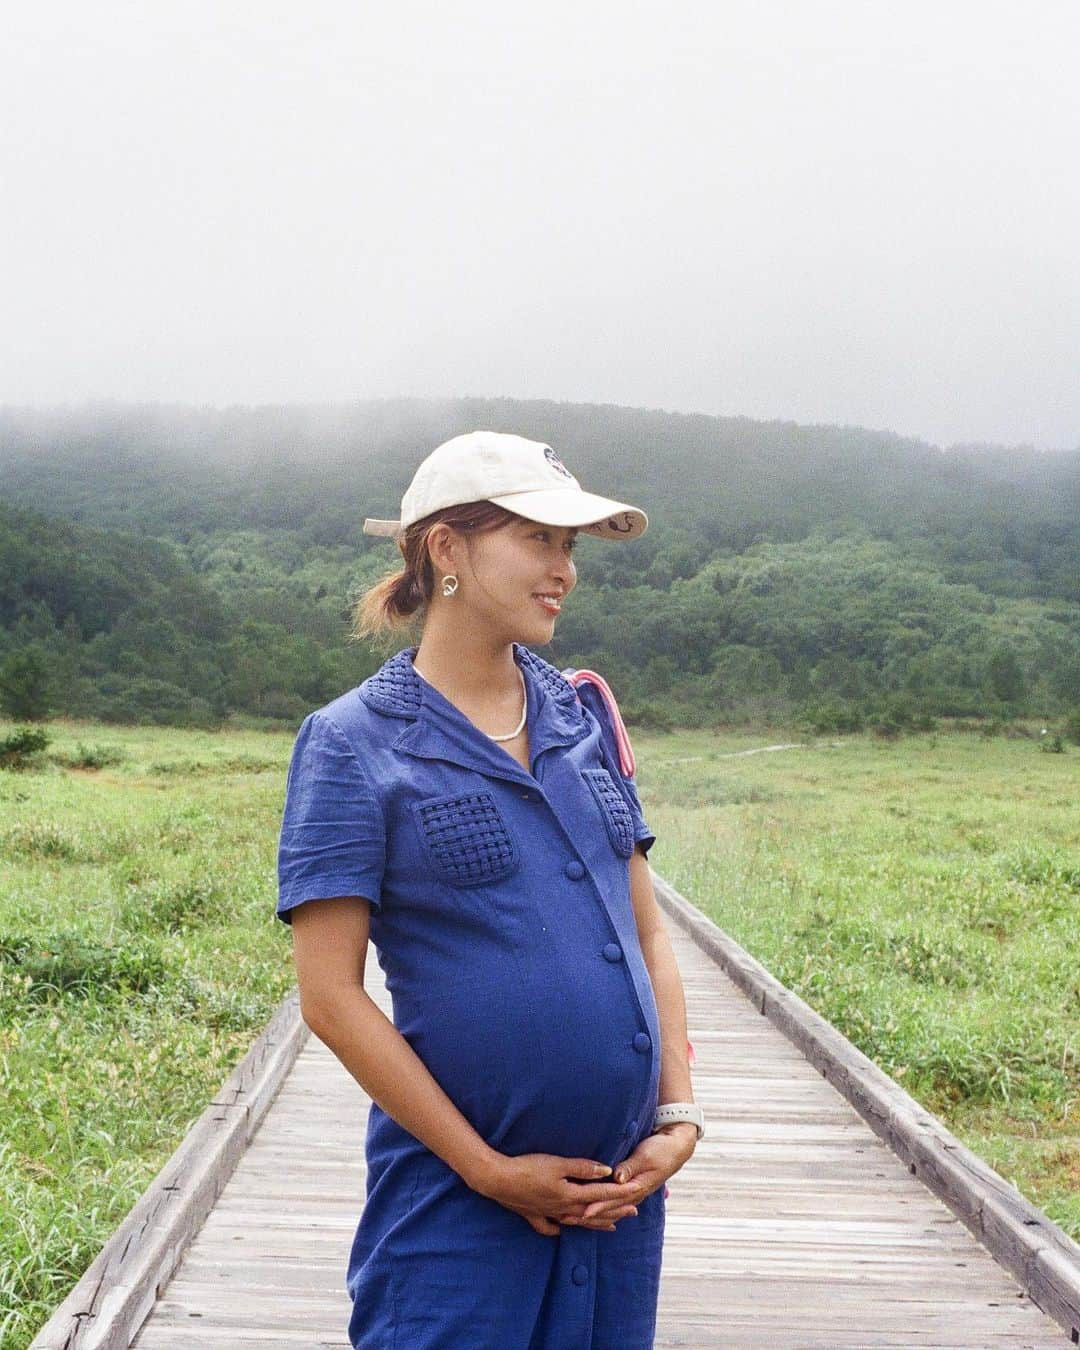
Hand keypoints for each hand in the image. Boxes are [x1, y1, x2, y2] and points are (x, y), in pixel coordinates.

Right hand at [473, 1152, 639, 1237]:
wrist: (497, 1180)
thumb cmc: (528, 1168)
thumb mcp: (557, 1164)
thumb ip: (582, 1168)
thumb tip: (606, 1171)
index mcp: (570, 1195)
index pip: (602, 1194)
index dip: (620, 1192)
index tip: (637, 1191)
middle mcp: (563, 1209)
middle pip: (594, 1212)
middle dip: (615, 1211)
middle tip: (634, 1211)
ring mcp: (548, 1214)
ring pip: (578, 1221)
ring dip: (596, 1222)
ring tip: (612, 1226)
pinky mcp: (534, 1215)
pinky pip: (551, 1226)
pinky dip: (561, 1227)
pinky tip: (564, 1229)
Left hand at [565, 1125, 696, 1226]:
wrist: (676, 1148)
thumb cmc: (660, 1149)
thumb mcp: (646, 1156)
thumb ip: (630, 1167)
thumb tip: (618, 1178)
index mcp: (637, 1187)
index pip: (614, 1200)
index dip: (598, 1206)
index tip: (583, 1212)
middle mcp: (634, 1194)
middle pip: (609, 1208)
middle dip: (589, 1214)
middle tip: (568, 1219)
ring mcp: (632, 1192)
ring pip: (610, 1208)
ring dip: (593, 1213)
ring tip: (573, 1218)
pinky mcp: (630, 1187)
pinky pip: (613, 1201)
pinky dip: (601, 1207)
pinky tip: (590, 1212)